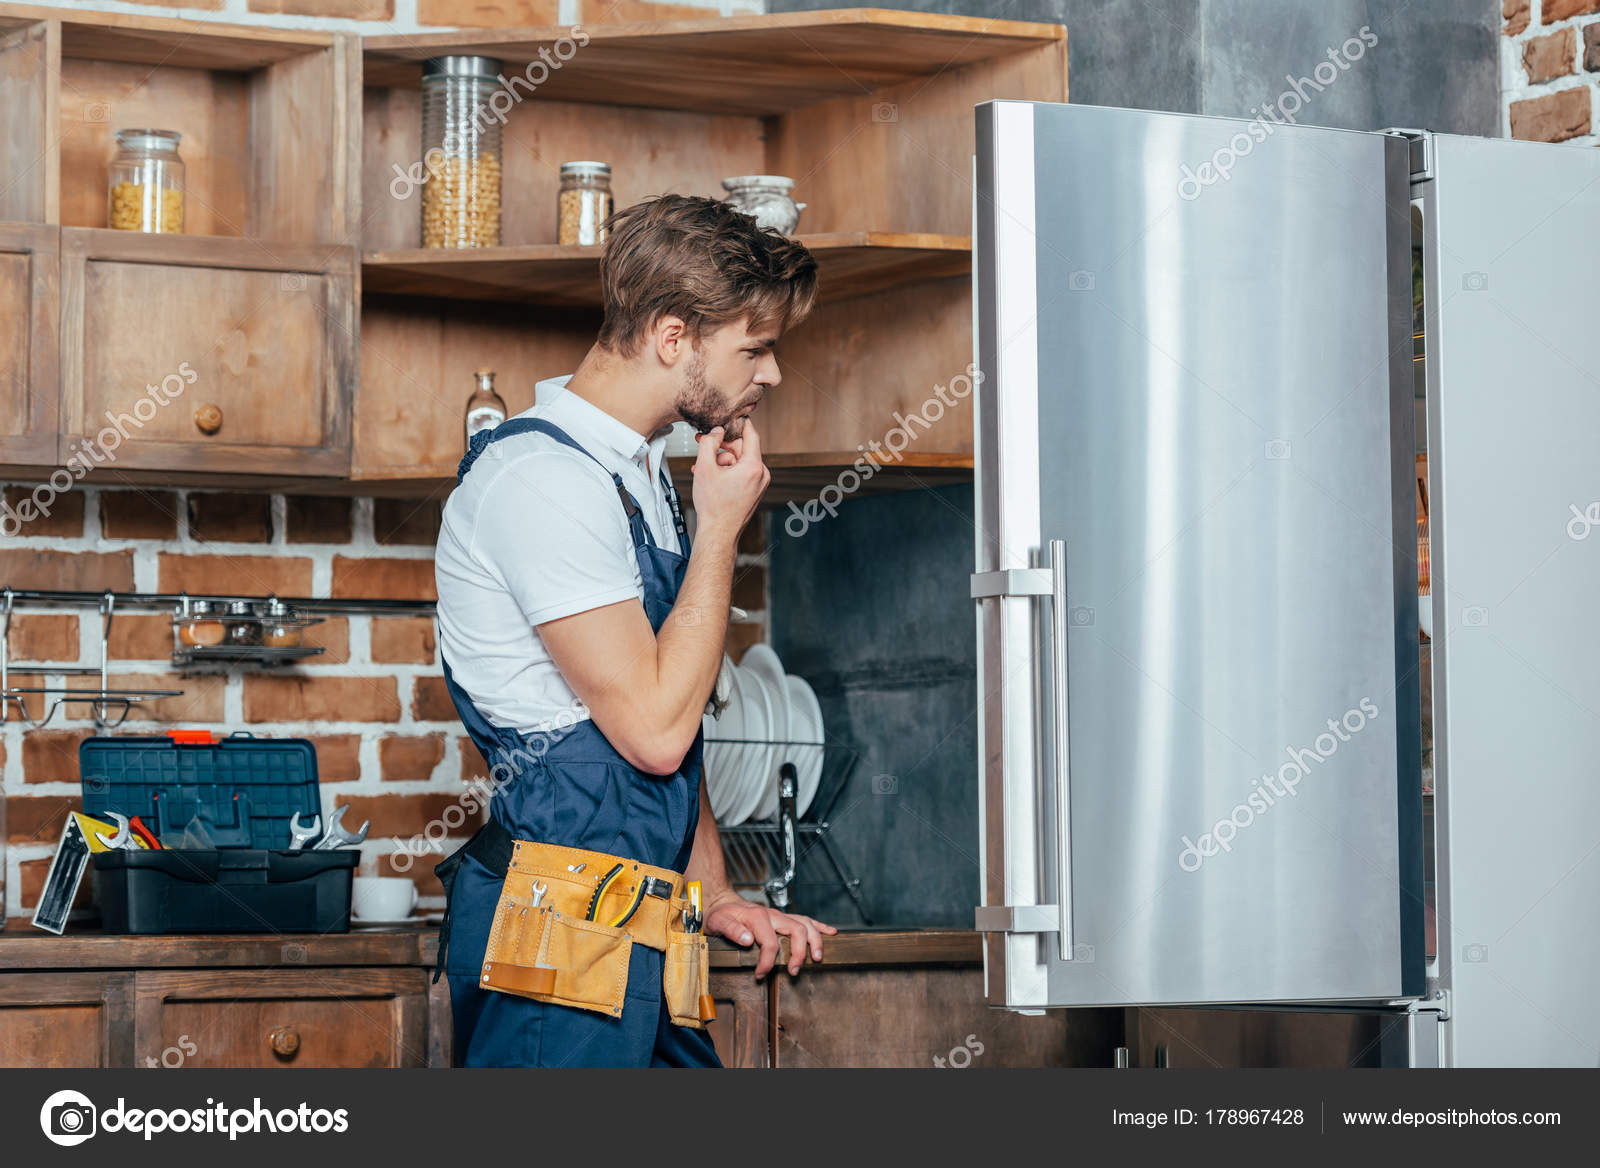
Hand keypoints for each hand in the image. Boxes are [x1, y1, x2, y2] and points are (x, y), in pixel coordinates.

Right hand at [690, 420, 768, 540]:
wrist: (718, 533)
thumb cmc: (713, 507)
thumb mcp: (705, 468)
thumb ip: (709, 443)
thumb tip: (716, 431)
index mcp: (754, 467)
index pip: (750, 434)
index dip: (738, 423)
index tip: (730, 415)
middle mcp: (761, 474)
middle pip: (742, 448)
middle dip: (722, 446)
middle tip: (704, 443)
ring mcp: (759, 484)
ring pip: (739, 462)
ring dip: (720, 461)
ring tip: (702, 467)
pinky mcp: (754, 491)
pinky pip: (741, 473)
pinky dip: (726, 471)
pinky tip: (710, 476)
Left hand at [703, 889, 836, 977]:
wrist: (721, 902)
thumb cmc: (720, 915)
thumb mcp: (718, 922)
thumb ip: (732, 930)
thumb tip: (747, 939)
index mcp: (757, 917)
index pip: (770, 943)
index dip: (767, 962)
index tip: (761, 974)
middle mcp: (772, 915)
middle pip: (796, 931)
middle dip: (799, 952)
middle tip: (794, 970)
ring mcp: (780, 916)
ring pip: (805, 924)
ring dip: (815, 940)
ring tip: (818, 957)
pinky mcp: (783, 918)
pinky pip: (805, 920)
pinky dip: (820, 926)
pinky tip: (831, 933)